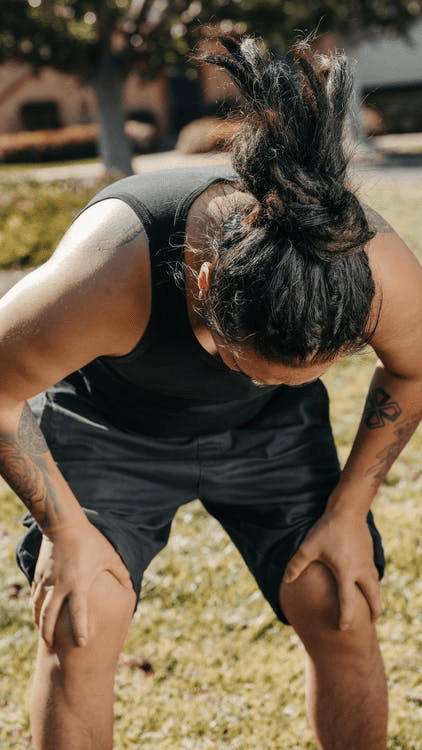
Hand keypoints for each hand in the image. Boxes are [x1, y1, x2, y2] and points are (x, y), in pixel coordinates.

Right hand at [31, 520, 131, 648]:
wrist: (64, 524)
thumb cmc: (91, 541)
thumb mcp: (110, 557)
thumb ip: (121, 574)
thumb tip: (132, 588)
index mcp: (79, 583)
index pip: (78, 613)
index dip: (80, 630)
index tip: (82, 644)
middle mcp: (60, 585)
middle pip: (50, 617)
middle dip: (50, 634)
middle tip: (53, 648)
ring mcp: (47, 580)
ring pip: (39, 608)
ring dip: (40, 624)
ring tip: (44, 637)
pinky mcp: (39, 575)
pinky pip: (35, 596)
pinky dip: (35, 608)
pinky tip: (37, 615)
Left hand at [283, 507, 381, 629]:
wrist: (348, 511)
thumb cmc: (328, 529)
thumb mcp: (309, 547)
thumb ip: (297, 564)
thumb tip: (286, 580)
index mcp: (346, 573)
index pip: (348, 602)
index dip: (346, 617)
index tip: (344, 629)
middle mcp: (360, 571)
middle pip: (373, 598)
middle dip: (373, 612)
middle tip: (370, 623)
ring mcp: (367, 563)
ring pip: (377, 587)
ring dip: (376, 599)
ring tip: (373, 608)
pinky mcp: (370, 555)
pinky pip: (375, 576)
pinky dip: (375, 586)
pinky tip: (370, 585)